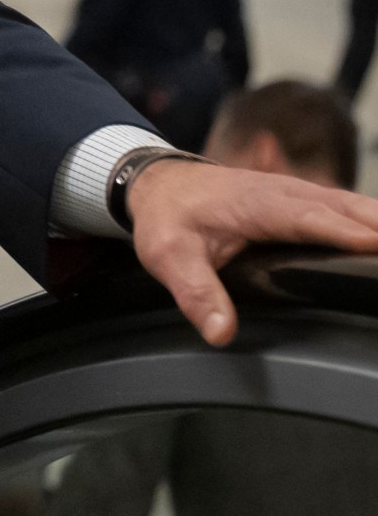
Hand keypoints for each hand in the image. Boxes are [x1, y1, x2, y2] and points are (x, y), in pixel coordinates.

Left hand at [128, 159, 377, 344]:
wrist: (158, 183)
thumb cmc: (167, 217)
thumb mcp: (169, 256)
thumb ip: (196, 293)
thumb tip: (221, 332)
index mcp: (263, 204)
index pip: (320, 220)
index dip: (355, 236)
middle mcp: (290, 193)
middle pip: (353, 211)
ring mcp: (303, 193)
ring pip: (359, 207)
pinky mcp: (308, 200)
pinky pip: (353, 210)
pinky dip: (377, 223)